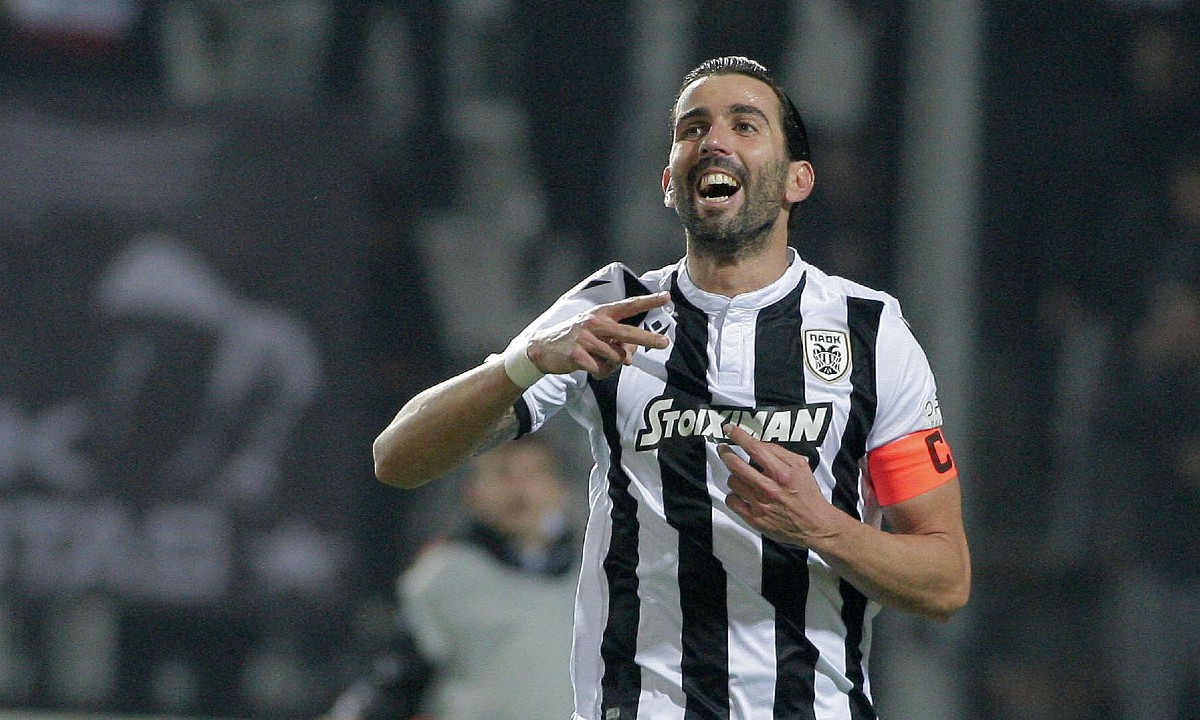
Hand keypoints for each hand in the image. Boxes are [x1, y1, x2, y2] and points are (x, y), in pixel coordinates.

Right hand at [527, 292, 669, 377]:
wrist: (542, 349)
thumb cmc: (575, 339)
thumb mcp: (594, 332)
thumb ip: (615, 340)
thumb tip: (631, 356)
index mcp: (601, 313)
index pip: (628, 306)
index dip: (648, 301)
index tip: (666, 297)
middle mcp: (595, 323)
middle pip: (628, 333)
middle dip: (648, 339)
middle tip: (664, 343)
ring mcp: (586, 339)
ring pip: (616, 357)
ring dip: (612, 364)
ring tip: (599, 360)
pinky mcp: (578, 355)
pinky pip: (602, 369)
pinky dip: (601, 372)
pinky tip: (590, 367)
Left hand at [718, 424, 838, 547]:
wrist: (814, 525)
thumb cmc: (808, 494)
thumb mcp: (801, 466)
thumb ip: (779, 452)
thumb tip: (759, 444)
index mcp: (781, 473)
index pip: (754, 449)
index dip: (738, 436)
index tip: (729, 429)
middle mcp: (768, 488)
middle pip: (736, 465)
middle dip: (726, 453)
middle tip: (723, 449)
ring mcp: (759, 504)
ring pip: (732, 482)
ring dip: (733, 476)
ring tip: (740, 476)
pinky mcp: (754, 519)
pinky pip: (731, 501)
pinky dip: (733, 495)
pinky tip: (740, 493)